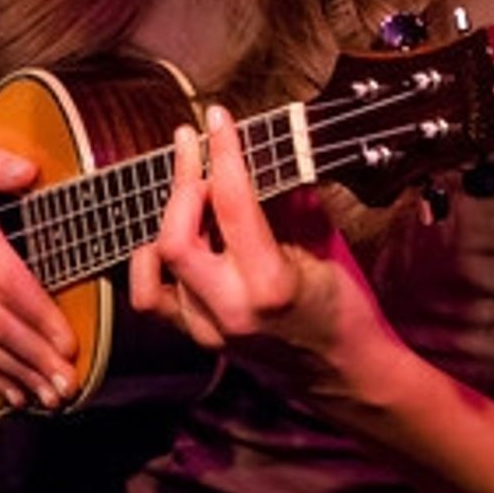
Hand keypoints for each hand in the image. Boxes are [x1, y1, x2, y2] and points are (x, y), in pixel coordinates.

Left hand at [128, 104, 392, 402]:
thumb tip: (257, 157)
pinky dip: (148, 258)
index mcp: (270, 284)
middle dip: (182, 179)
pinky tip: (163, 232)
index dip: (223, 152)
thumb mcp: (324, 248)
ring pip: (157, 261)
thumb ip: (287, 206)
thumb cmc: (344, 309)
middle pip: (176, 235)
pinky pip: (151, 295)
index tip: (218, 118)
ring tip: (187, 181)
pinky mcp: (198, 336)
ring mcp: (208, 328)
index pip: (232, 204)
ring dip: (169, 211)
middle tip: (193, 142)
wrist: (345, 374)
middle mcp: (231, 309)